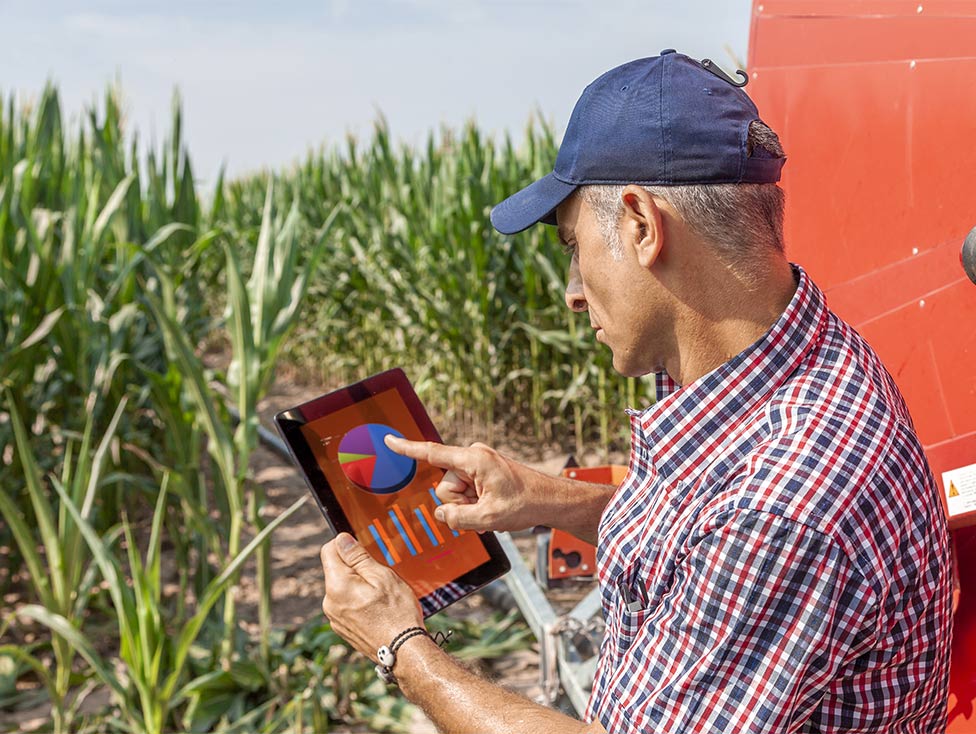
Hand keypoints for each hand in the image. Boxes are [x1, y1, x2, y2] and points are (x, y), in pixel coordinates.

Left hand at [320, 533, 423, 660]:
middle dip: (355, 568)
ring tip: (381, 596)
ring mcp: (335, 618)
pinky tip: (377, 609)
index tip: (363, 550)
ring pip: (342, 588)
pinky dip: (358, 601)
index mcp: (337, 586)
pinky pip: (346, 605)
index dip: (346, 545)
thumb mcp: (382, 576)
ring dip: (358, 585)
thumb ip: (358, 557)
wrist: (403, 652)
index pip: (329, 550)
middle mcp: (329, 603)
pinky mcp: (342, 628)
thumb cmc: (397, 614)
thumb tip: (342, 540)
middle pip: (336, 570)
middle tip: (380, 577)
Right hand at [384, 436, 538, 531]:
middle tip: (484, 511)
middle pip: (445, 485)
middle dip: (459, 503)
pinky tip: (493, 509)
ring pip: (455, 492)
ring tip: (492, 510)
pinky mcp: (484, 472)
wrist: (551, 500)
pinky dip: (475, 504)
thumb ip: (457, 518)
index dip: (408, 449)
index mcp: (473, 460)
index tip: (389, 441)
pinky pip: (467, 491)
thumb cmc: (526, 503)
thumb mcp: (488, 518)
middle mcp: (474, 457)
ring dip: (469, 506)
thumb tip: (441, 514)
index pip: (432, 453)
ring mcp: (479, 464)